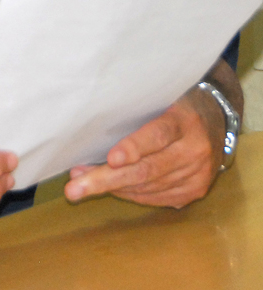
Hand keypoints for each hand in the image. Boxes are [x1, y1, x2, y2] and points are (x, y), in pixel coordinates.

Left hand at [64, 87, 225, 208]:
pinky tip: (109, 188)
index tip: (111, 159)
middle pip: (147, 169)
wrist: (217, 119)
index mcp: (185, 121)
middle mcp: (195, 150)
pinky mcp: (194, 191)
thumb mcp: (161, 95)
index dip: (134, 147)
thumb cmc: (176, 102)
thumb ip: (135, 108)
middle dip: (107, 180)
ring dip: (111, 187)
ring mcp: (197, 175)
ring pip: (148, 187)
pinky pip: (155, 197)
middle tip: (74, 188)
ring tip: (79, 184)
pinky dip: (129, 193)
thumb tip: (92, 128)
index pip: (158, 135)